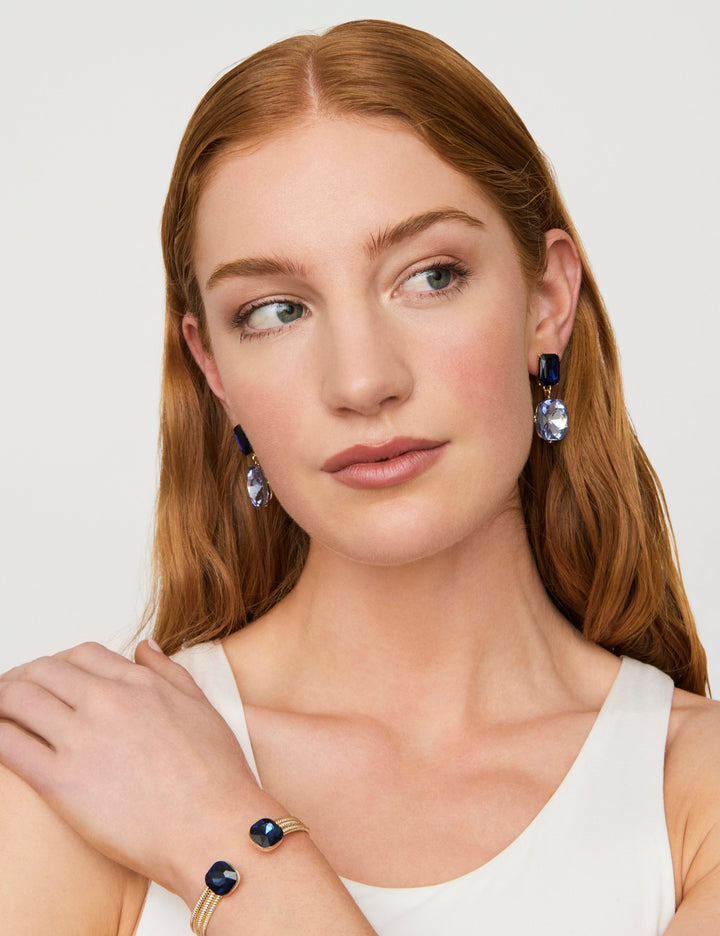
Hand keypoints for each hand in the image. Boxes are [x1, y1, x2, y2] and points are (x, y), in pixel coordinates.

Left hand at [0, 641, 266, 891]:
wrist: (212, 827)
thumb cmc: (216, 775)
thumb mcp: (201, 707)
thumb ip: (169, 672)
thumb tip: (145, 647)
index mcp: (139, 683)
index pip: (81, 655)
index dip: (59, 664)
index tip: (51, 680)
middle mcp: (107, 701)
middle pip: (43, 671)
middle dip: (22, 679)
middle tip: (13, 695)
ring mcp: (82, 739)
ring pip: (18, 699)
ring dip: (1, 701)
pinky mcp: (60, 782)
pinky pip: (9, 745)